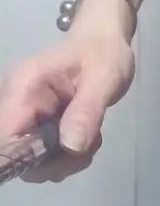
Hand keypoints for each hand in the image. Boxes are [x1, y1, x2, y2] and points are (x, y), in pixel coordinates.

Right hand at [0, 33, 134, 182]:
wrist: (103, 44)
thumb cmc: (102, 55)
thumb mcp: (103, 79)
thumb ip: (86, 112)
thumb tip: (71, 147)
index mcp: (23, 89)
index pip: (4, 136)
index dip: (23, 158)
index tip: (59, 158)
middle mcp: (15, 105)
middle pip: (17, 154)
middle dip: (55, 161)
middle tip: (88, 146)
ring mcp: (25, 118)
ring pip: (33, 161)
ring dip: (66, 160)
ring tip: (92, 138)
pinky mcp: (38, 127)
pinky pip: (45, 156)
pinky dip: (68, 156)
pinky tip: (87, 138)